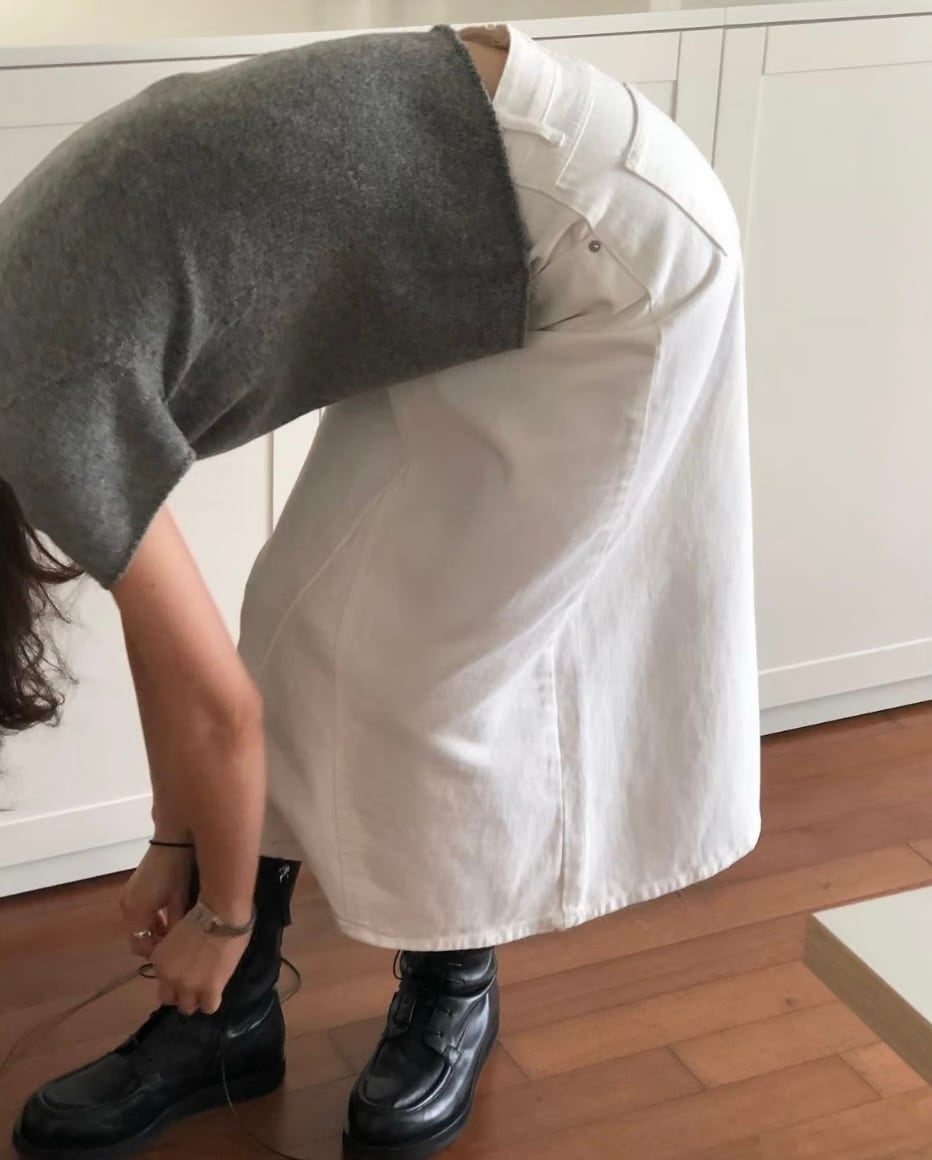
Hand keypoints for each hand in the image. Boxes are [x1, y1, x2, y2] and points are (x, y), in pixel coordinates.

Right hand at [119, 844, 193, 959]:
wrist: (171, 839)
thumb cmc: (177, 869)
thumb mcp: (179, 900)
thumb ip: (175, 926)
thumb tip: (178, 946)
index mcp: (135, 911)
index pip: (139, 944)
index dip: (156, 952)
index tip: (174, 953)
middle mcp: (126, 906)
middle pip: (136, 936)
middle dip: (154, 942)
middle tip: (175, 945)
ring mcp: (127, 896)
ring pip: (137, 925)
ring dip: (152, 930)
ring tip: (174, 930)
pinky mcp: (132, 888)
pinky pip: (137, 913)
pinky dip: (150, 918)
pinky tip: (167, 915)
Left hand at [151, 908, 249, 1014]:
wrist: (220, 916)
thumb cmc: (201, 914)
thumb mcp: (176, 933)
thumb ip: (174, 952)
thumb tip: (183, 958)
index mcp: (159, 960)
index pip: (160, 978)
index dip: (172, 976)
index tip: (181, 971)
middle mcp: (169, 977)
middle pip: (168, 999)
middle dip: (178, 993)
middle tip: (191, 984)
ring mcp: (189, 986)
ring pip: (187, 1008)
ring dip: (195, 999)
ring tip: (205, 990)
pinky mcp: (210, 990)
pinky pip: (208, 1007)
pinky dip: (211, 1001)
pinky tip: (217, 991)